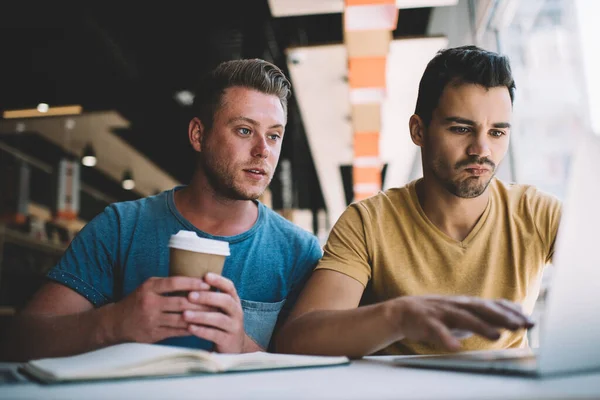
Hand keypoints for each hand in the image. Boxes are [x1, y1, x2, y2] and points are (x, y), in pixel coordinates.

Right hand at [109, 276, 210, 343]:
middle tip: (216, 300)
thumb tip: (195, 280)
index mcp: (149, 288)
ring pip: (181, 319)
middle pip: (181, 302)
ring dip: (199, 317)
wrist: (116, 323)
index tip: (207, 283)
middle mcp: (150, 303)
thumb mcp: (148, 287)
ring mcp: (152, 320)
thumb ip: (167, 284)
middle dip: (201, 302)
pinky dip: (191, 328)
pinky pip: (177, 331)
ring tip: (214, 314)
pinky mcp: (154, 334)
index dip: (192, 283)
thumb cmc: (138, 301)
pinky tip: (202, 326)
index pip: (174, 283)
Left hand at [183, 273, 246, 352]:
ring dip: (201, 315)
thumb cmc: (220, 323)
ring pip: (219, 319)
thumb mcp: (219, 308)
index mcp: (234, 301)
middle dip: (207, 297)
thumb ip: (209, 297)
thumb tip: (187, 282)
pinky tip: (190, 328)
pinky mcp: (229, 341)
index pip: (229, 287)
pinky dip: (202, 331)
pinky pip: (215, 335)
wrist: (233, 347)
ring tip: (185, 314)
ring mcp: (234, 327)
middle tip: (190, 295)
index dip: (219, 281)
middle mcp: (237, 312)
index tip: (206, 276)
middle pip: (226, 301)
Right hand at [391, 295, 534, 350]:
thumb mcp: (465, 312)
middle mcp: (458, 305)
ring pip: (464, 318)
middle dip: (503, 317)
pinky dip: (446, 339)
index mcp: (468, 304)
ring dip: (481, 326)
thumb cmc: (440, 314)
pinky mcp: (427, 322)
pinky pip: (437, 331)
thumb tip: (516, 313)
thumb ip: (487, 314)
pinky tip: (455, 348)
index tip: (530, 321)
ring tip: (496, 336)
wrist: (403, 311)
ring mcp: (443, 313)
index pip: (493, 306)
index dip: (511, 312)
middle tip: (521, 325)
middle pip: (483, 309)